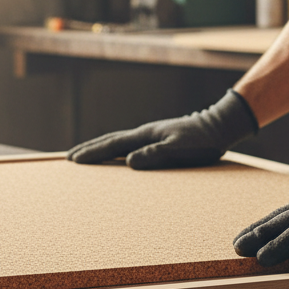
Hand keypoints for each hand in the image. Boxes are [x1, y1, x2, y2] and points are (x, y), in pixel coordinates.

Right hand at [67, 90, 257, 169]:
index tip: (73, 159)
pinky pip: (129, 145)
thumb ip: (154, 155)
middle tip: (70, 157)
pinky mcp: (158, 139)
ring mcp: (150, 135)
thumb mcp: (179, 149)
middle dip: (89, 149)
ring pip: (118, 142)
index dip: (92, 153)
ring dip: (100, 148)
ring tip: (86, 155)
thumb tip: (127, 162)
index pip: (112, 145)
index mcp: (145, 136)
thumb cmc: (202, 141)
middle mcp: (144, 134)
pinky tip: (117, 155)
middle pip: (110, 140)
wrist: (219, 126)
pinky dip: (116, 150)